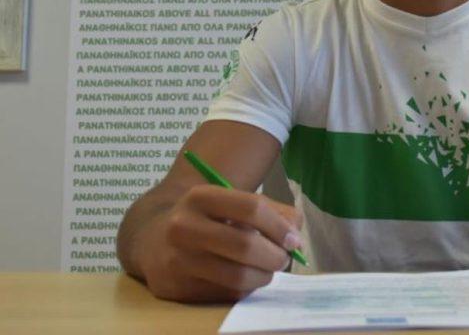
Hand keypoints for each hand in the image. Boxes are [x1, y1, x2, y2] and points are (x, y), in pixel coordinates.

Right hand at [137, 185, 302, 302]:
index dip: (280, 227)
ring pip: (237, 276)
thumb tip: (295, 238)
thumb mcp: (232, 202)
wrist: (152, 238)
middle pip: (246, 246)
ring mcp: (176, 259)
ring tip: (267, 270)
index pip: (252, 208)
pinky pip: (224, 293)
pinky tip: (244, 277)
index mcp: (200, 197)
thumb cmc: (206, 218)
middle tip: (283, 259)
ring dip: (263, 276)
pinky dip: (244, 288)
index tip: (293, 240)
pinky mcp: (175, 287)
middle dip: (276, 256)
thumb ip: (271, 212)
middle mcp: (183, 226)